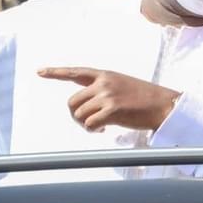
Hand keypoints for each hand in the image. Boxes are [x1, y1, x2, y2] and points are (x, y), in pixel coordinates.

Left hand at [39, 67, 179, 131]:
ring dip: (86, 124)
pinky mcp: (112, 110)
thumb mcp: (122, 85)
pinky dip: (93, 130)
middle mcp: (104, 83)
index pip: (76, 72)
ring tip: (100, 126)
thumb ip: (103, 90)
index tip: (40, 71)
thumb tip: (86, 106)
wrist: (163, 104)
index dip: (56, 72)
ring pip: (80, 114)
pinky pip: (89, 124)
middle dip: (76, 115)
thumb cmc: (144, 98)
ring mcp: (108, 95)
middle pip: (72, 101)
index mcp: (105, 75)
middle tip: (89, 122)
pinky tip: (103, 129)